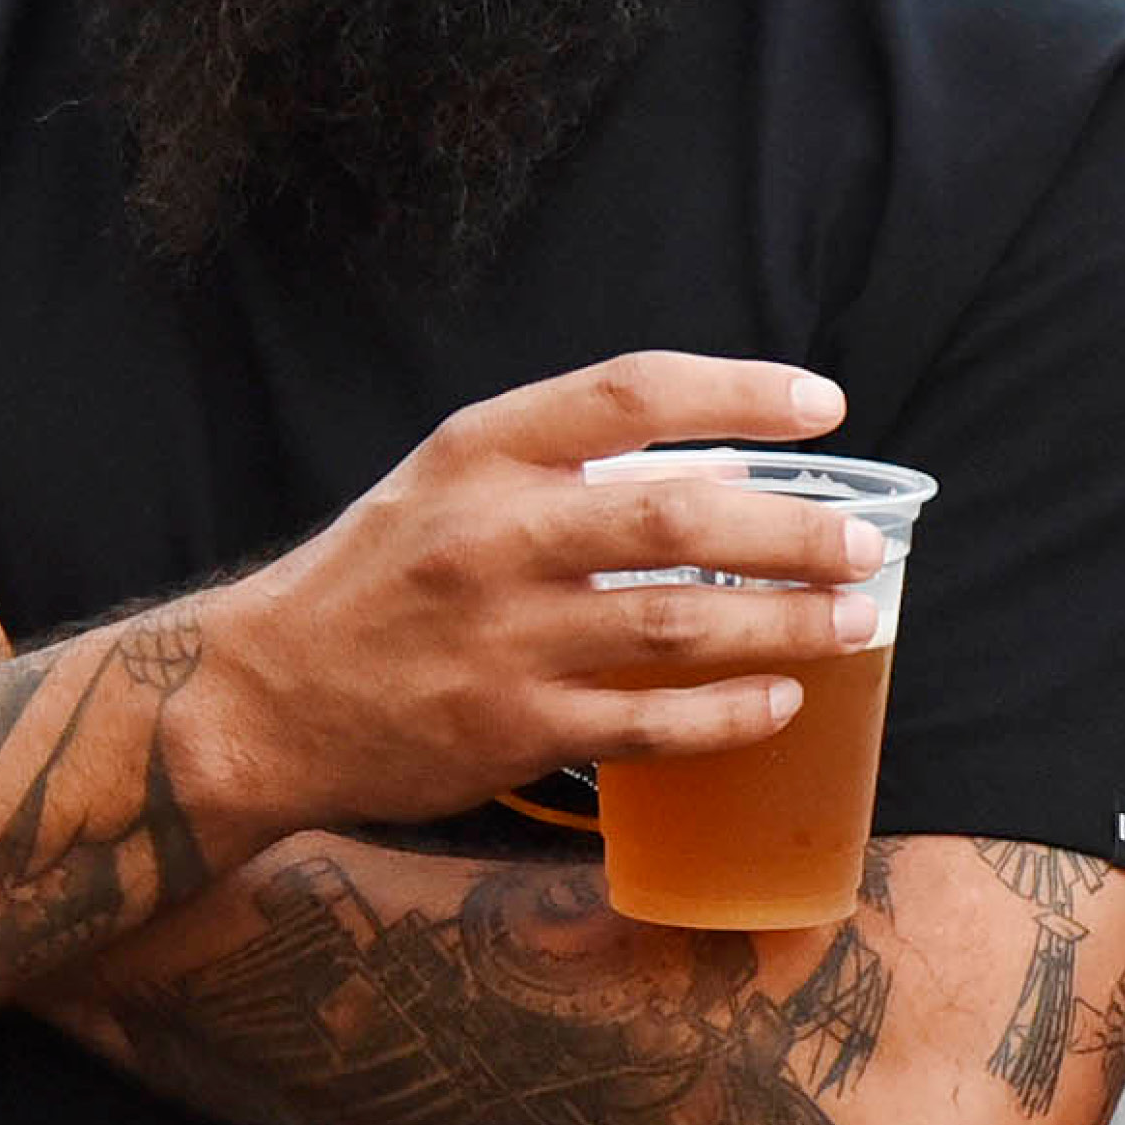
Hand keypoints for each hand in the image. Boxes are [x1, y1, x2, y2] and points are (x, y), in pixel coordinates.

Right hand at [189, 353, 889, 836]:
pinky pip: (650, 725)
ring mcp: (502, 640)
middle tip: (863, 544)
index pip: (630, 392)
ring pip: (680, 626)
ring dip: (785, 625)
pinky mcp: (509, 731)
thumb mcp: (449, 484)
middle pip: (677, 519)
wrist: (261, 699)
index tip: (824, 405)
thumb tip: (724, 469)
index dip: (741, 392)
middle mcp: (491, 538)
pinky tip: (782, 704)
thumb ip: (569, 465)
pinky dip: (728, 716)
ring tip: (855, 622)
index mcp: (479, 453)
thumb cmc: (377, 579)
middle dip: (791, 532)